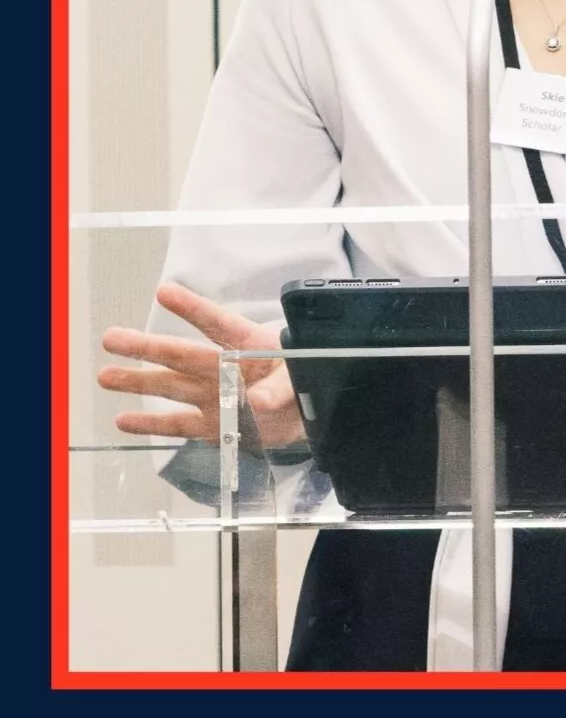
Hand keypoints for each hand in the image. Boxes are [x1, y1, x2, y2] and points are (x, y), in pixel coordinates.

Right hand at [98, 283, 303, 447]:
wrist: (307, 414)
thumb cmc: (304, 380)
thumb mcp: (302, 379)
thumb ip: (282, 388)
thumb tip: (258, 402)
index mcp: (248, 344)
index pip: (217, 322)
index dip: (192, 307)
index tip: (164, 292)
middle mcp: (223, 368)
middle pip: (181, 355)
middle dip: (146, 347)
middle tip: (112, 337)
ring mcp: (214, 396)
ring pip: (170, 386)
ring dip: (138, 382)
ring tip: (105, 375)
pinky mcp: (212, 425)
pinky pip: (178, 424)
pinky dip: (151, 424)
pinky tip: (123, 420)